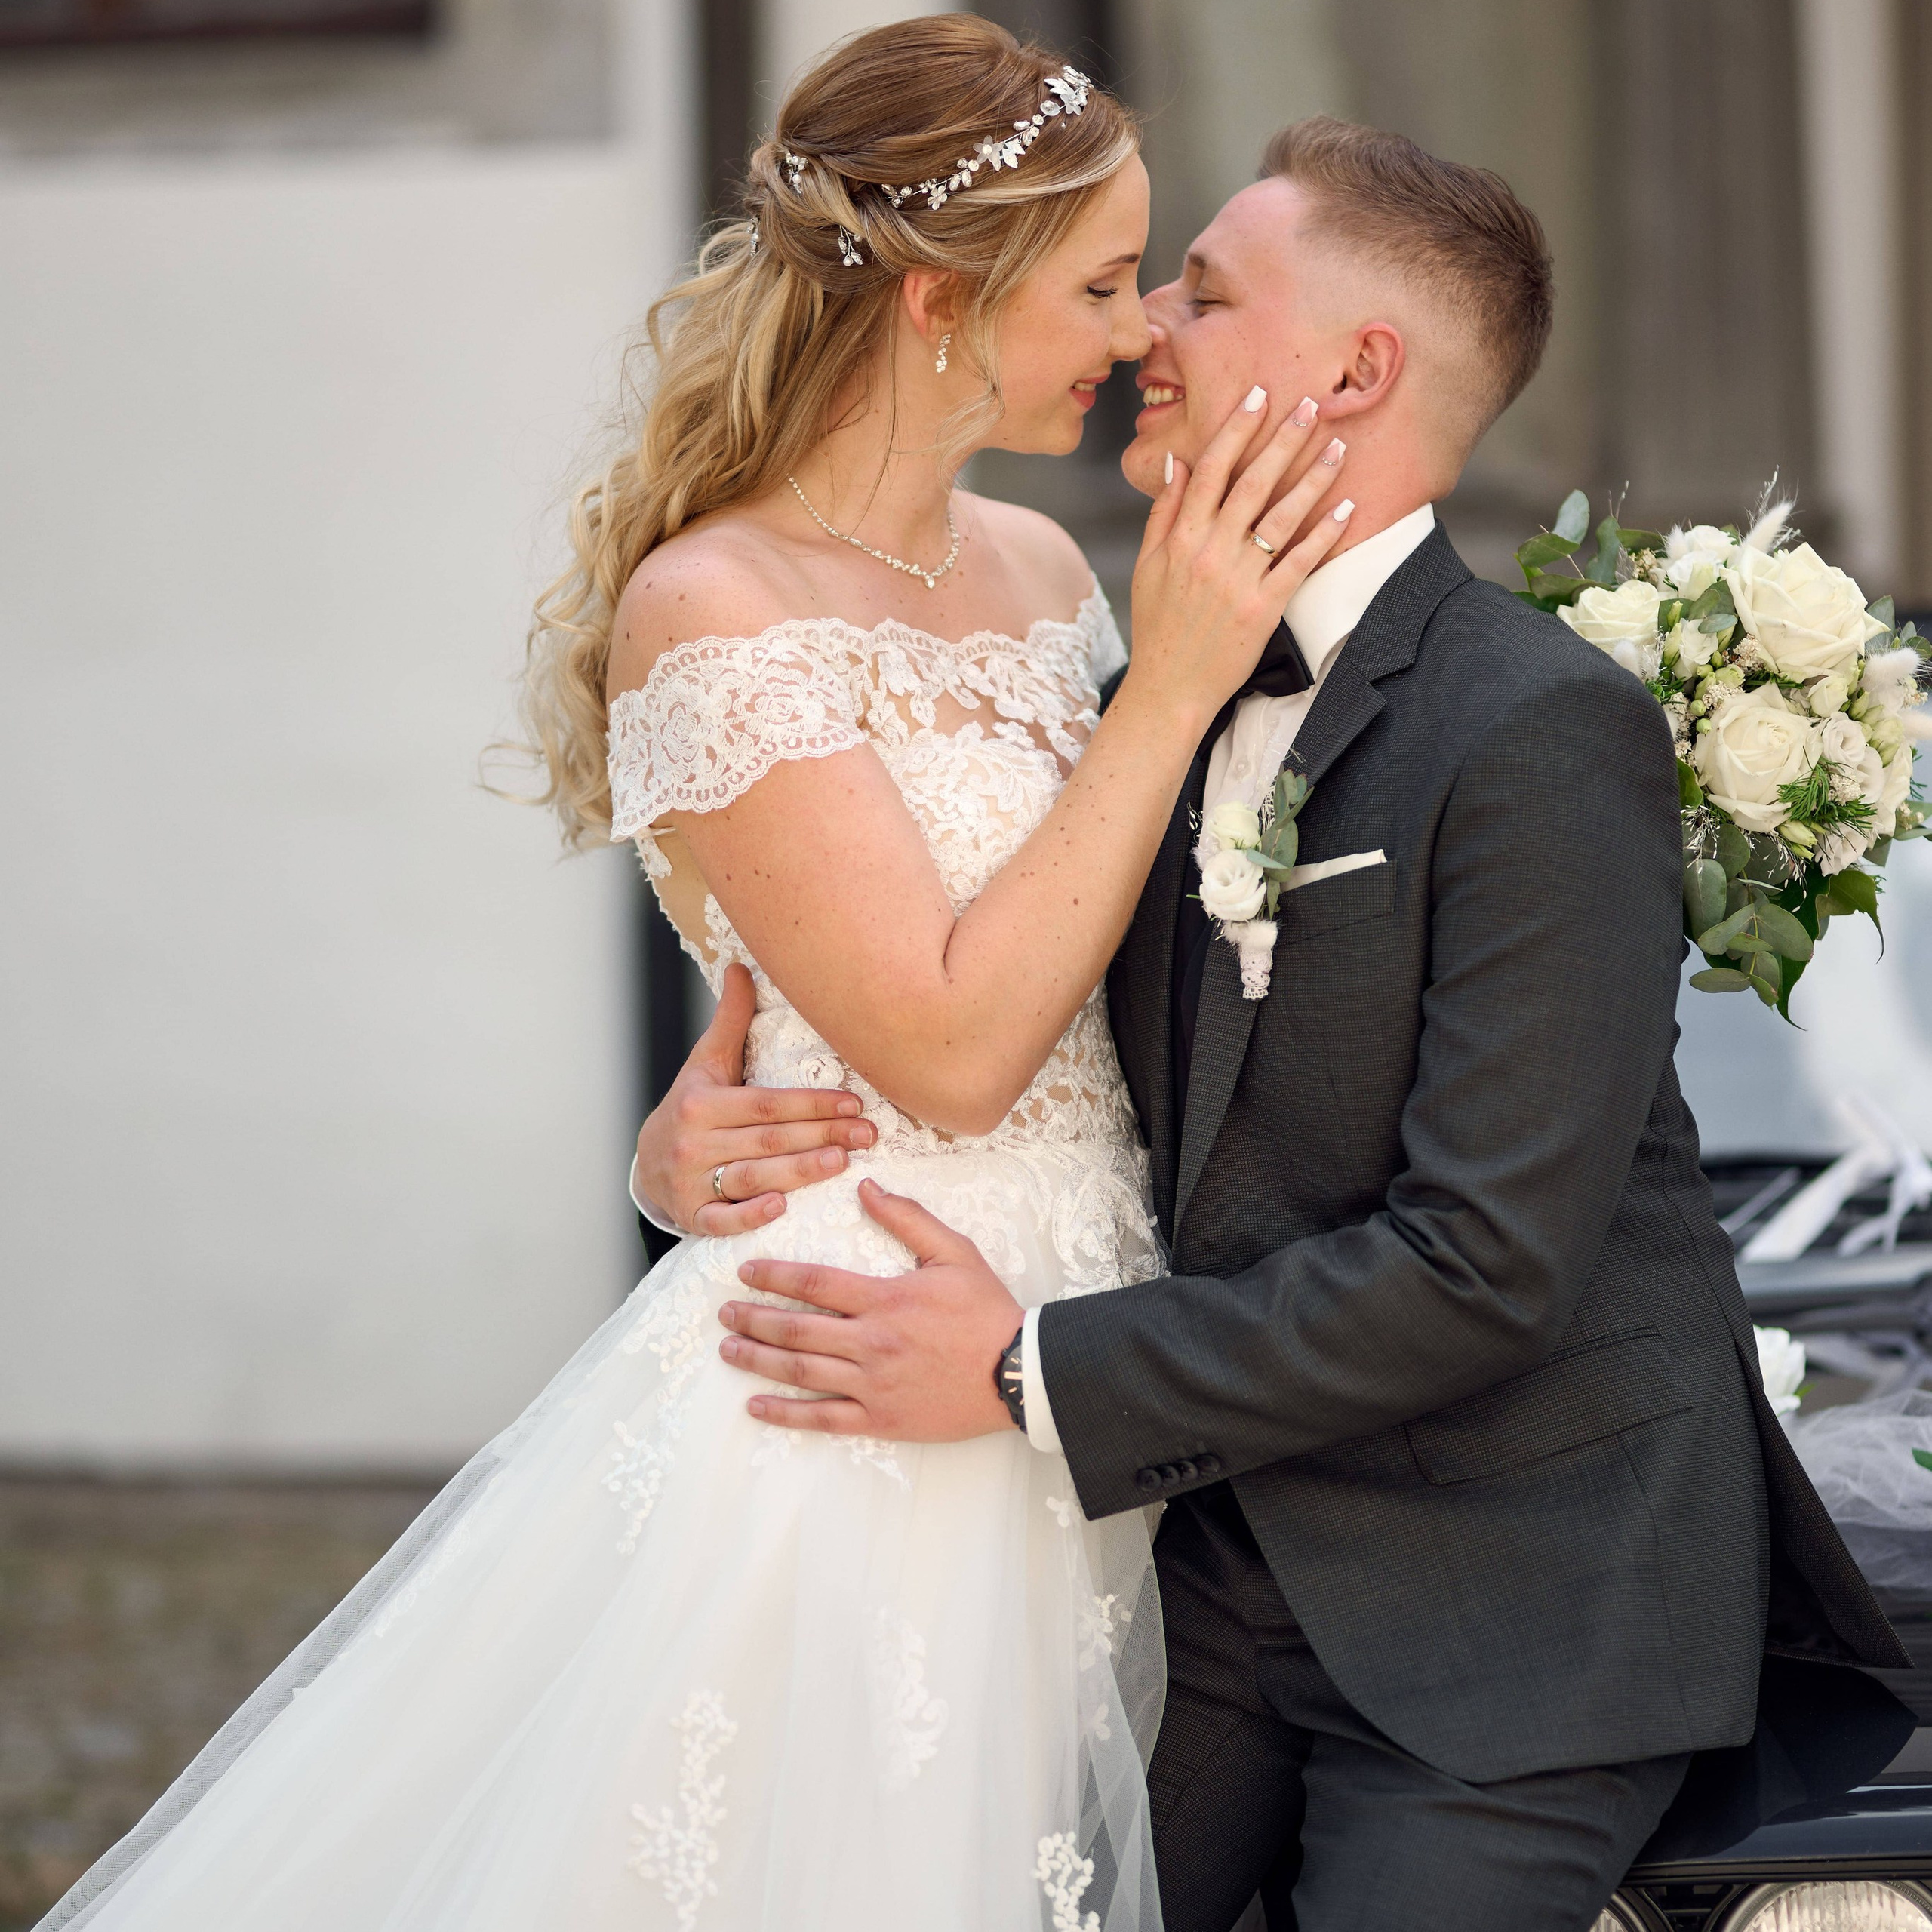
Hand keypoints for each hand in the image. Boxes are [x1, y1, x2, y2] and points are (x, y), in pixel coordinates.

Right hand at [633, 962, 876, 1235]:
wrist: (648, 1165)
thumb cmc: (692, 1108)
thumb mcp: (706, 1064)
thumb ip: (729, 1021)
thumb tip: (741, 967)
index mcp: (700, 1102)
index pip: (766, 1103)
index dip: (811, 1103)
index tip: (854, 1102)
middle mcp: (693, 1142)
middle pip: (767, 1139)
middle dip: (821, 1135)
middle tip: (866, 1134)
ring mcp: (691, 1183)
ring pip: (751, 1177)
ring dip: (798, 1171)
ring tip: (841, 1161)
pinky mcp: (692, 1217)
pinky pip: (722, 1220)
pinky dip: (750, 1216)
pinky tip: (781, 1206)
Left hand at [718, 1178, 1022, 1441]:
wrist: (1019, 1372)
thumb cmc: (987, 1311)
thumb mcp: (954, 1251)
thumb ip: (907, 1218)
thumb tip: (866, 1186)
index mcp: (885, 1299)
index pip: (814, 1284)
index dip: (774, 1276)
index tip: (746, 1271)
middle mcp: (871, 1342)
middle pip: (796, 1329)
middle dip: (754, 1318)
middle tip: (724, 1312)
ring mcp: (873, 1384)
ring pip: (802, 1372)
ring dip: (759, 1359)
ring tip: (729, 1348)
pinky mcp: (881, 1418)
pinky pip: (824, 1418)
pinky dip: (786, 1414)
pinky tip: (757, 1406)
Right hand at [1121, 388, 1351, 731]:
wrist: (1169, 688)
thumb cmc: (1158, 627)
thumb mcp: (1148, 566)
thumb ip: (1163, 513)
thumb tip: (1176, 464)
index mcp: (1181, 538)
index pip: (1210, 469)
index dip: (1236, 429)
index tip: (1258, 396)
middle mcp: (1210, 552)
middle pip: (1252, 483)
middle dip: (1284, 440)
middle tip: (1312, 405)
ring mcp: (1239, 580)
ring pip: (1281, 517)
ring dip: (1314, 478)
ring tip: (1339, 447)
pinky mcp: (1264, 608)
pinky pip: (1300, 562)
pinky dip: (1324, 533)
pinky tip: (1346, 507)